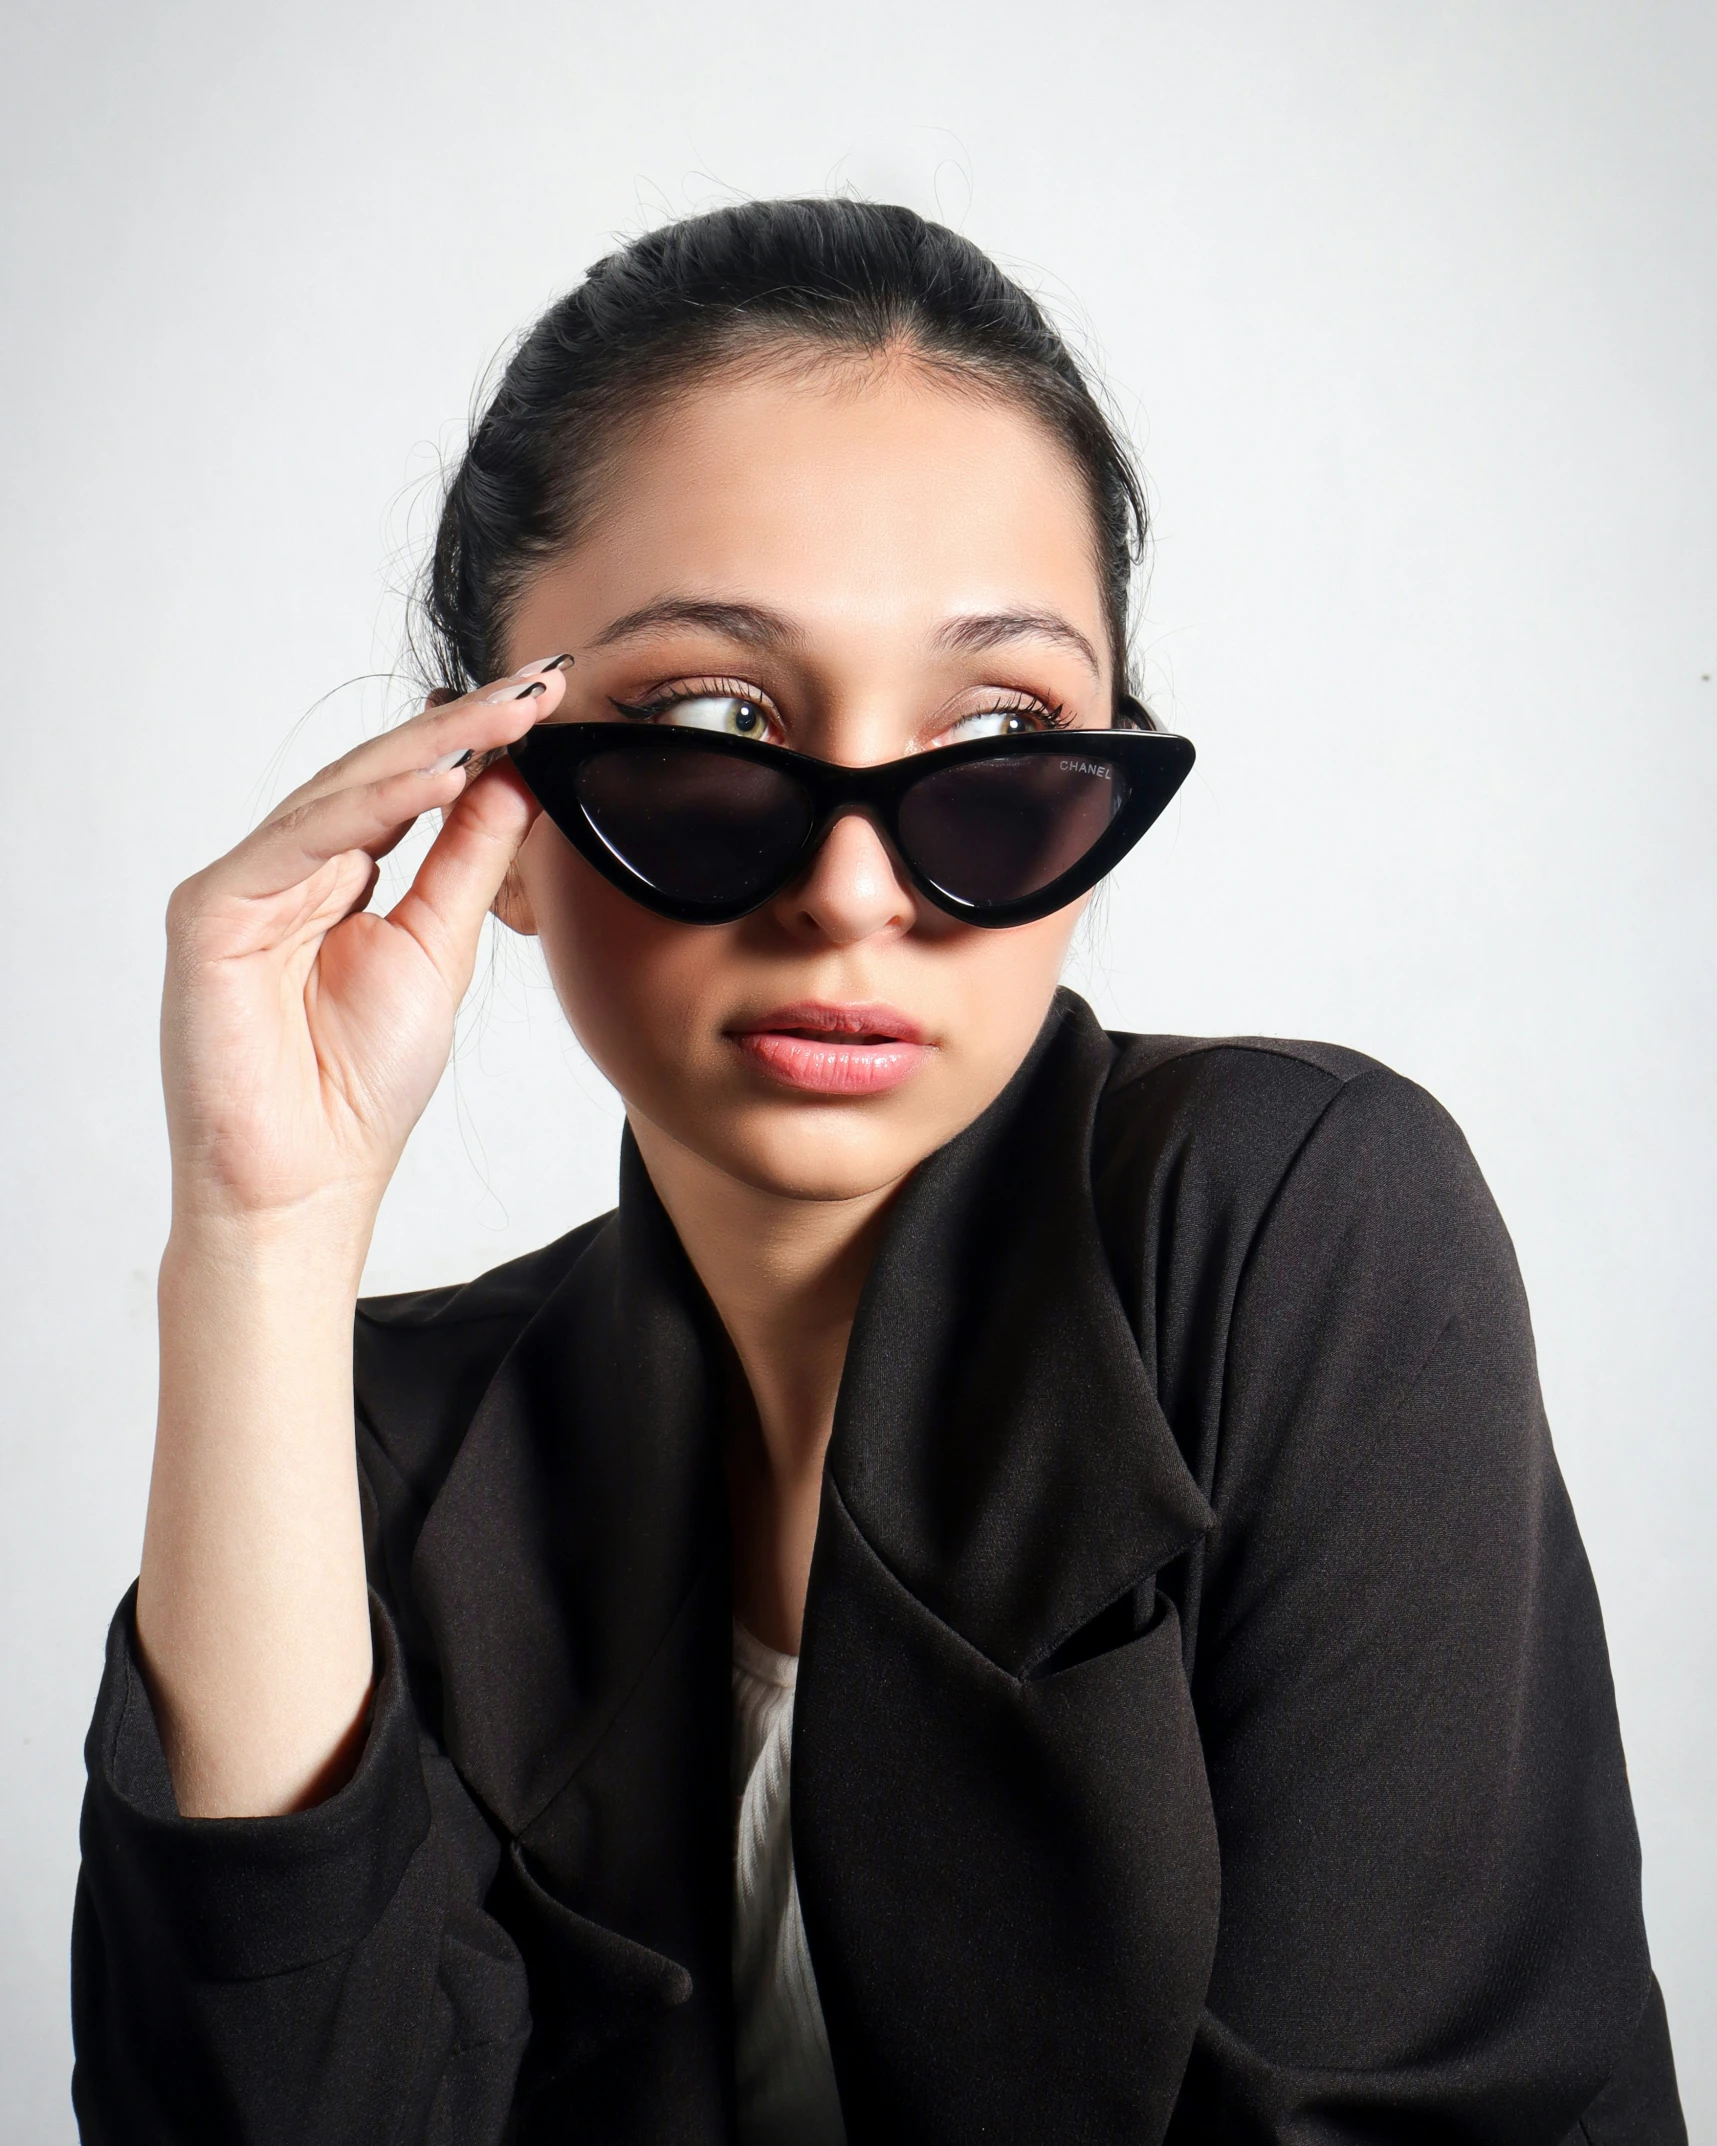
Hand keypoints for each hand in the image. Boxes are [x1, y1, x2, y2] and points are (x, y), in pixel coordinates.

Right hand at [160, 659, 566, 1239]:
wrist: (305, 1182)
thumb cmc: (359, 1087)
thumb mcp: (439, 952)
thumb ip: (466, 864)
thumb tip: (510, 780)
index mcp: (335, 881)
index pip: (408, 792)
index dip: (477, 743)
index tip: (548, 701)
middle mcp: (285, 873)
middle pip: (378, 777)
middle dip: (465, 726)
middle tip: (540, 683)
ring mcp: (244, 888)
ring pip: (343, 794)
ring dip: (432, 749)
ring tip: (509, 716)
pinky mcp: (211, 911)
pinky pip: (303, 840)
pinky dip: (374, 806)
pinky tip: (443, 775)